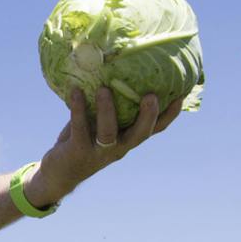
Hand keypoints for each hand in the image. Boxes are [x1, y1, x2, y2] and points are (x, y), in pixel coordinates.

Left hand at [37, 88, 180, 197]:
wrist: (59, 173)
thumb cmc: (83, 140)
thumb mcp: (100, 123)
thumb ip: (111, 104)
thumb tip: (113, 68)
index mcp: (128, 139)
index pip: (155, 129)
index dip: (169, 115)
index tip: (181, 95)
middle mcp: (119, 147)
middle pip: (140, 134)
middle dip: (148, 116)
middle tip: (152, 96)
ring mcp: (99, 152)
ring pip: (109, 133)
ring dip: (107, 110)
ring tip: (104, 89)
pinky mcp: (78, 152)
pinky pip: (80, 128)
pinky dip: (78, 109)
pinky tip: (75, 91)